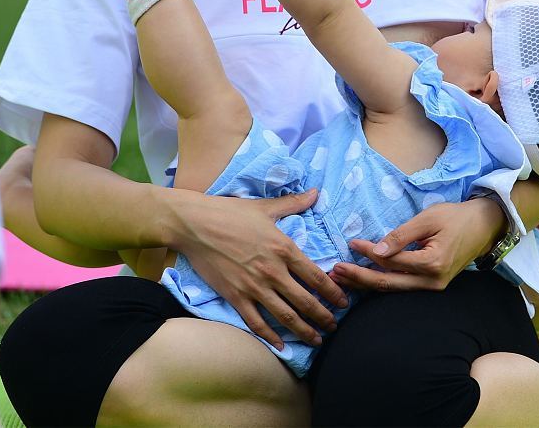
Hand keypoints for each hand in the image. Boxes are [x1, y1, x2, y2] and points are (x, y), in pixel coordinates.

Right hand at [173, 188, 348, 350]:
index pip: (316, 276)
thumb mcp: (266, 207)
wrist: (194, 225)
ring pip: (285, 316)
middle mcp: (273, 271)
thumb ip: (294, 204)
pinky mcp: (235, 297)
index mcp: (284, 249)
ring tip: (317, 340)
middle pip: (306, 301)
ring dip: (304, 330)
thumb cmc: (230, 213)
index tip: (344, 302)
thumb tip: (316, 192)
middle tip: (335, 326)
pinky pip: (256, 322)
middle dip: (324, 317)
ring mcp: (253, 287)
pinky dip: (270, 336)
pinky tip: (281, 345)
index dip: (333, 292)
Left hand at [330, 198, 501, 291]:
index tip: (351, 243)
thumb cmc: (457, 217)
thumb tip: (376, 251)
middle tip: (334, 272)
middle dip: (358, 278)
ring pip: (393, 290)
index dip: (368, 253)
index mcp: (432, 263)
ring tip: (341, 279)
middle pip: (387, 284)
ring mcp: (432, 287)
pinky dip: (381, 283)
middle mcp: (432, 282)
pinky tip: (363, 280)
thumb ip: (402, 235)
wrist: (485, 226)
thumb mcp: (429, 218)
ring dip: (366, 284)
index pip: (391, 261)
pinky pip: (401, 287)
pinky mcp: (431, 286)